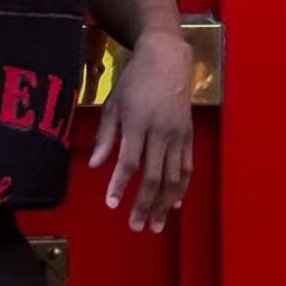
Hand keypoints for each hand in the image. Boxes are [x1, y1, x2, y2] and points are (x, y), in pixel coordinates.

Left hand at [89, 30, 193, 232]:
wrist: (166, 59)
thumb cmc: (134, 80)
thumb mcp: (113, 103)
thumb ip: (106, 136)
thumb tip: (96, 166)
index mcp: (138, 122)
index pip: (129, 162)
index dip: (120, 185)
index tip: (112, 204)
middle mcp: (161, 132)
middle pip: (153, 176)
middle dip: (144, 204)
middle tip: (136, 226)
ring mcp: (178, 135)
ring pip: (173, 177)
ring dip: (164, 204)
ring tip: (156, 225)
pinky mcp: (189, 135)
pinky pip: (187, 167)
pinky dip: (181, 188)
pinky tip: (175, 204)